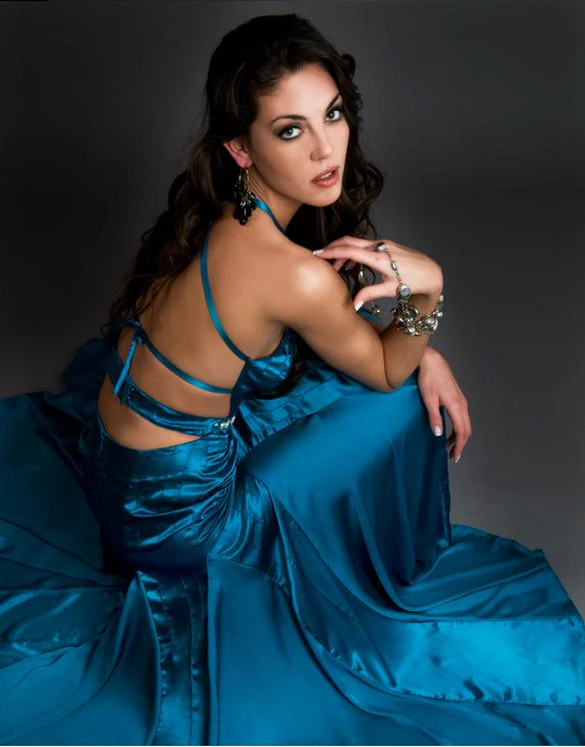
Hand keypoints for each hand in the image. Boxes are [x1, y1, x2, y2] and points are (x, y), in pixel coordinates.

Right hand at [313, 235, 442, 307]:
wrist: (431, 273)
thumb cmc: (413, 282)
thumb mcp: (389, 290)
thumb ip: (368, 294)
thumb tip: (353, 305)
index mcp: (379, 258)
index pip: (349, 251)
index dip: (331, 253)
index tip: (317, 255)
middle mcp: (380, 247)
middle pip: (349, 242)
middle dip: (333, 248)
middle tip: (319, 257)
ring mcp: (384, 244)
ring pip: (357, 243)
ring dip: (343, 251)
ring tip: (335, 267)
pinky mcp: (387, 245)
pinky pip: (365, 245)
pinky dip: (354, 252)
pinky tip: (351, 265)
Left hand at [417, 348, 471, 462]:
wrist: (431, 361)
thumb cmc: (428, 378)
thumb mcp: (428, 399)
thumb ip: (434, 417)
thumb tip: (438, 434)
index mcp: (456, 406)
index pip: (462, 431)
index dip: (459, 446)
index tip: (455, 457)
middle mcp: (462, 404)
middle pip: (466, 429)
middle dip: (461, 444)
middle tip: (453, 455)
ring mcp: (461, 400)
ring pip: (465, 423)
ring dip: (459, 436)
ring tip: (448, 446)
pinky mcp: (457, 398)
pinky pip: (461, 417)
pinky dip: (458, 427)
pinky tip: (449, 431)